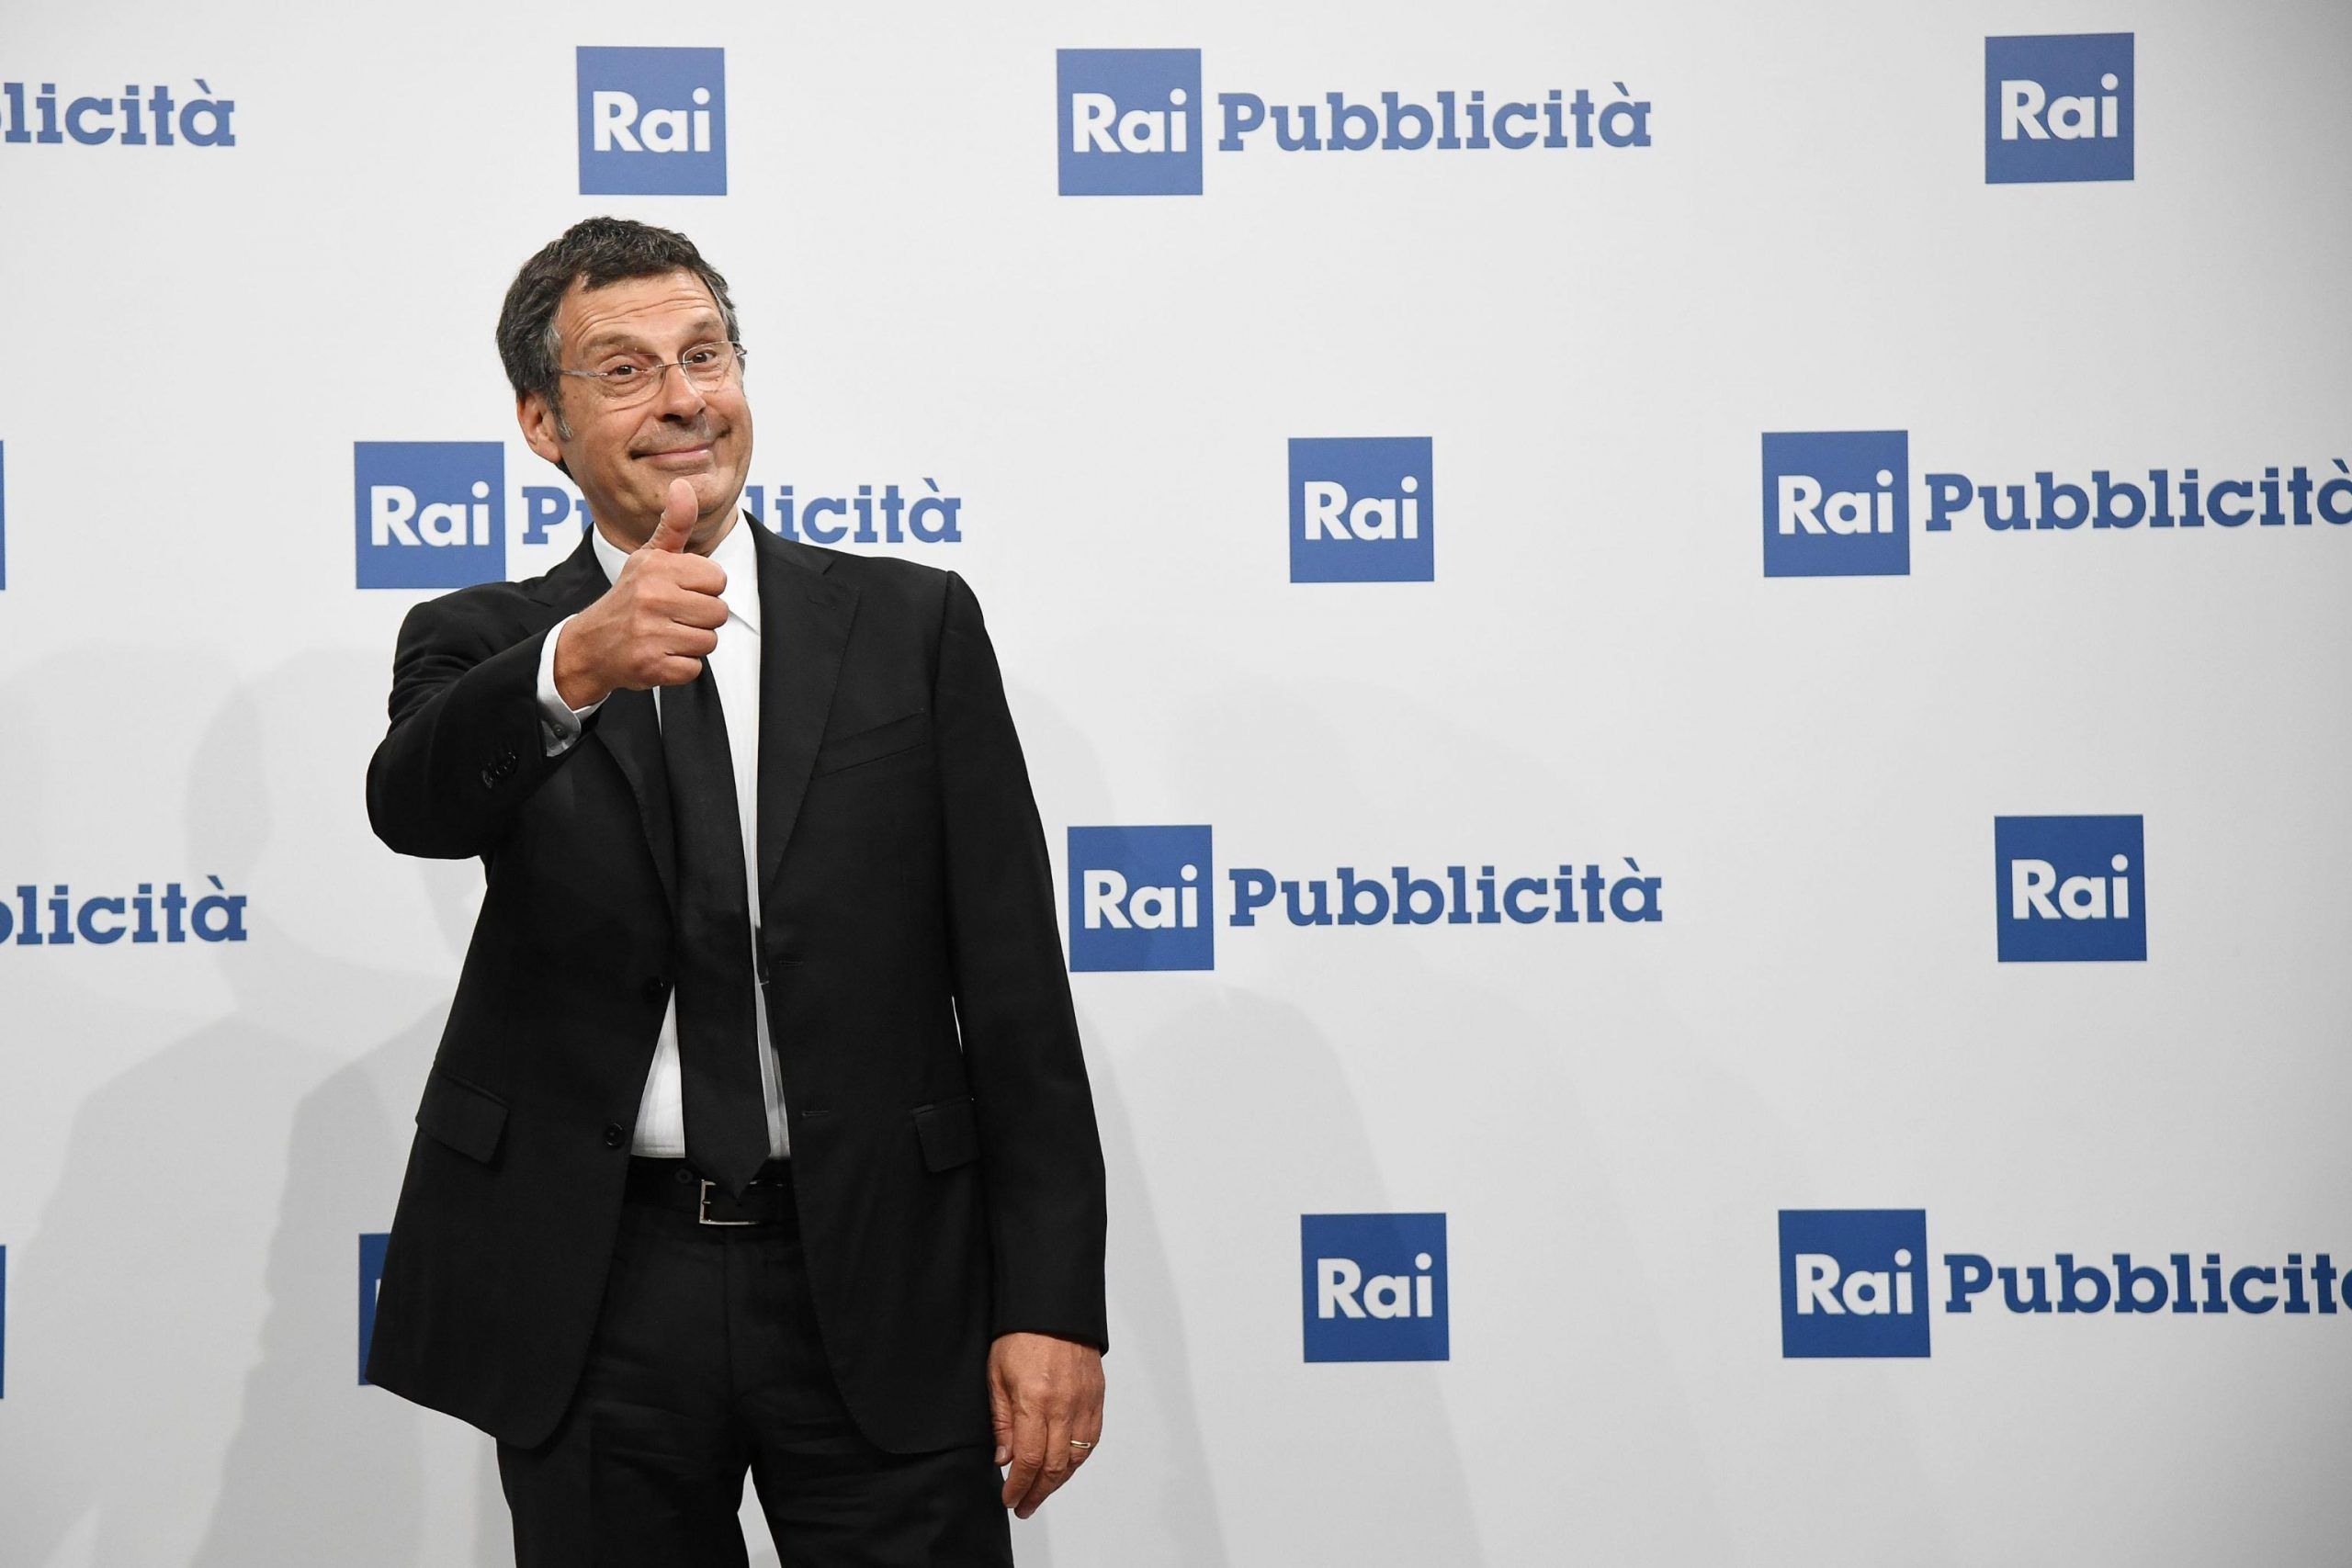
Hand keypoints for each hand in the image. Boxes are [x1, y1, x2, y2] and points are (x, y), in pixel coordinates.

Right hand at [553, 479, 728, 707]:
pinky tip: (659, 655)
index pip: (718, 579)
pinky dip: (680, 666)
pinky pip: (694, 668)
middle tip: (673, 616)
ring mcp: (650, 634)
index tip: (680, 591)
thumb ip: (674, 524)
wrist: (590, 645)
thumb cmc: (630, 596)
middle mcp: (651, 598)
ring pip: (709, 641)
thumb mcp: (649, 557)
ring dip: (692, 643)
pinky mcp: (651, 666)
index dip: (704, 588)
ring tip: (666, 634)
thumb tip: (684, 485)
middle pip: (719, 612)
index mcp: (656, 567)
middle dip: (701, 618)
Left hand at [989, 1332, 1104, 1519]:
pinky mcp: (1097, 1398)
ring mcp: (1085, 1403)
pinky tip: (1065, 1466)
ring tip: (1041, 1491)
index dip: (1019, 1486)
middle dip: (1038, 1492)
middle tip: (1023, 1505)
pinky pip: (1091, 1439)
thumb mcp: (996, 1376)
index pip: (1029, 1459)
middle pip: (1055, 1466)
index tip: (1009, 1498)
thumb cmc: (1020, 1337)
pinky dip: (1078, 1459)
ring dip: (1059, 1481)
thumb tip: (1004, 1459)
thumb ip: (1001, 1421)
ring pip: (1077, 1457)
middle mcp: (1064, 1406)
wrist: (1053, 1308)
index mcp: (1035, 1401)